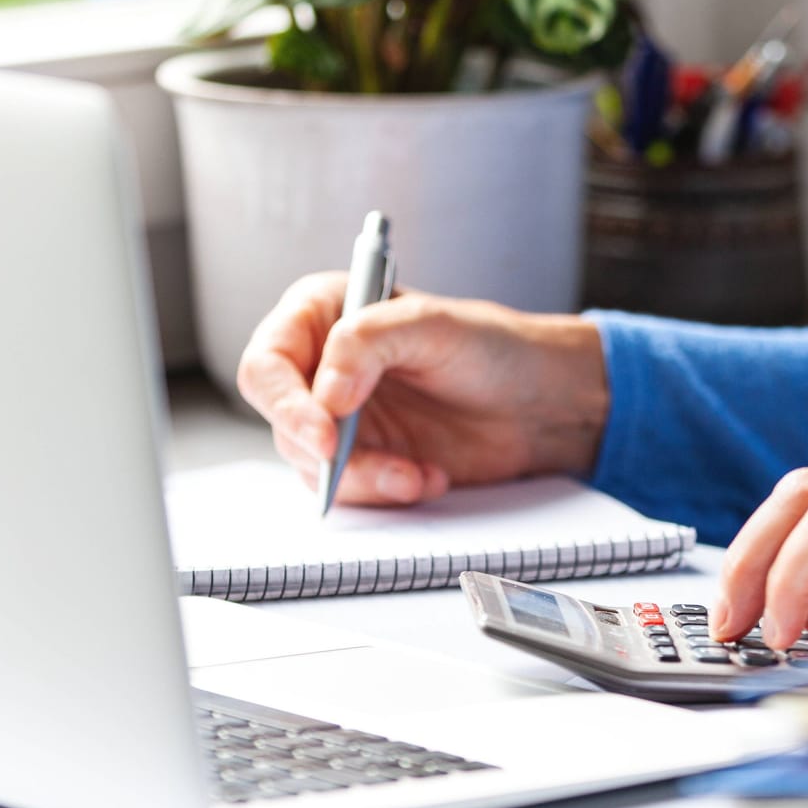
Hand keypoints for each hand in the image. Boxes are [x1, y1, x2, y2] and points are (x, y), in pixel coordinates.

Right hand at [237, 274, 610, 505]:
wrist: (538, 402)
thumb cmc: (490, 347)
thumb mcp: (434, 325)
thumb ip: (369, 341)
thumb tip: (325, 393)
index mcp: (322, 315)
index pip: (269, 362)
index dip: (285, 401)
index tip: (324, 433)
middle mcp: (321, 368)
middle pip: (281, 420)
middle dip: (322, 451)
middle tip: (364, 465)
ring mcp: (341, 418)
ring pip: (311, 465)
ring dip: (362, 478)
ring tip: (416, 473)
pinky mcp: (365, 460)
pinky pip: (351, 490)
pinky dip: (386, 492)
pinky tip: (428, 478)